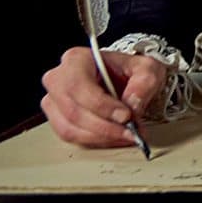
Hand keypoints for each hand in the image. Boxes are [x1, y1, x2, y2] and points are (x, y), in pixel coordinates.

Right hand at [40, 47, 168, 147]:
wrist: (123, 78)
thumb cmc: (129, 70)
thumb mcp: (147, 69)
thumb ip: (144, 83)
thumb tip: (133, 105)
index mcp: (76, 60)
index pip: (79, 86)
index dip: (102, 106)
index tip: (126, 116)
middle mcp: (58, 80)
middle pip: (73, 111)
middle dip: (104, 127)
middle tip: (130, 131)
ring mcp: (54, 101)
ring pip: (69, 128)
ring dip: (100, 137)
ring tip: (126, 136)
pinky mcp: (57, 119)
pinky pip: (71, 137)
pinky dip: (95, 141)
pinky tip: (115, 138)